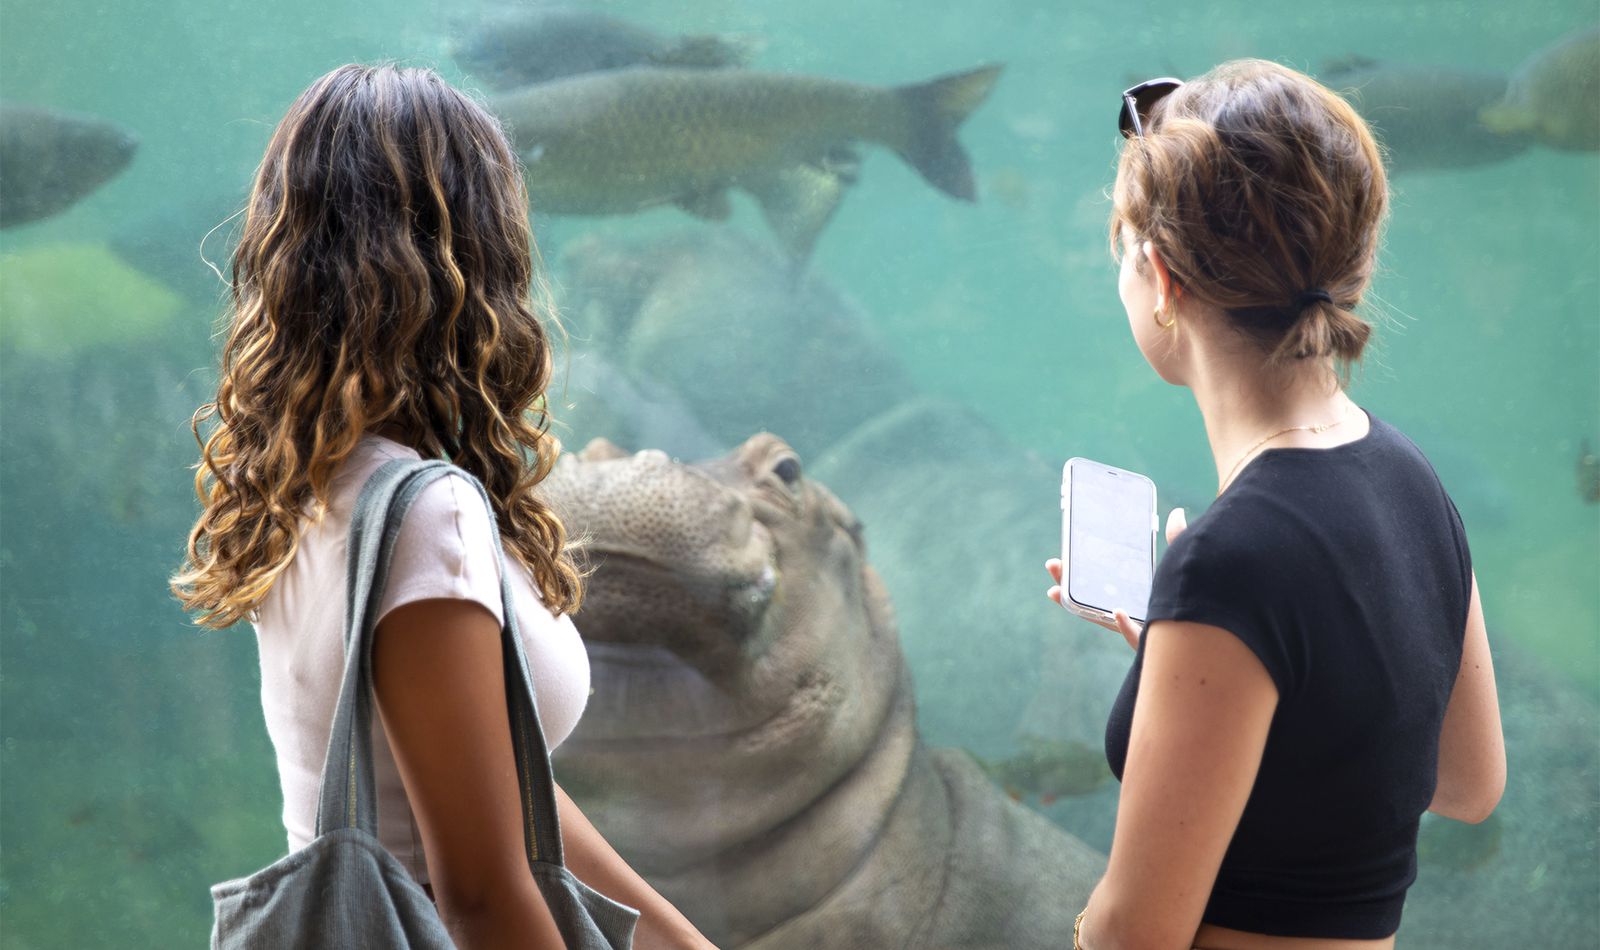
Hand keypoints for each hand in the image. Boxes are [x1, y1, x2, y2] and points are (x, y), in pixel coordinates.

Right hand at [1046, 507, 1187, 650]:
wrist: (1217, 625)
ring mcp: (1138, 627)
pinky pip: (1135, 636)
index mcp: (1134, 594)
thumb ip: (1178, 538)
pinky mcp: (1153, 640)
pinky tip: (1116, 611)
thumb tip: (1177, 512)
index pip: (1097, 583)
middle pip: (1090, 599)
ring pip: (1101, 618)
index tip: (1057, 562)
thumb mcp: (1182, 563)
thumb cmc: (1198, 594)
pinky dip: (1125, 626)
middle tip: (1050, 566)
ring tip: (1057, 591)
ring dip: (1079, 606)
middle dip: (1065, 585)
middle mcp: (1131, 611)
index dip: (1073, 575)